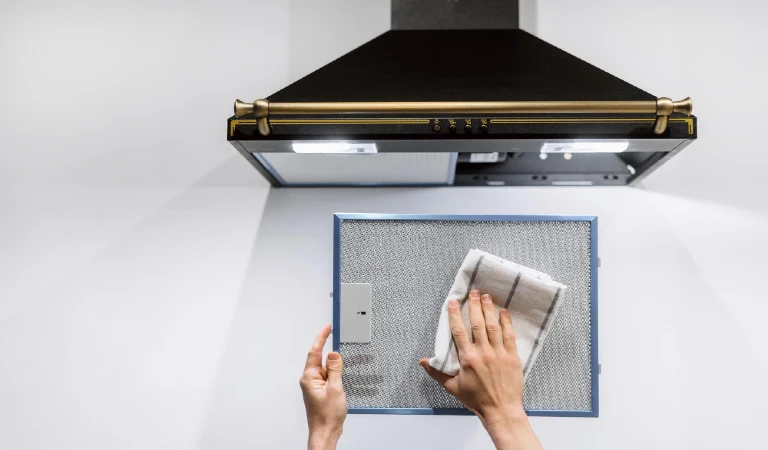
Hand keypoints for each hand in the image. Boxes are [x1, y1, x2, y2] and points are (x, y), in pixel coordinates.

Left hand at [300, 324, 346, 449]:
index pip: (315, 351)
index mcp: (309, 377)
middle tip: (341, 347)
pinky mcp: (320, 392)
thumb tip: (333, 354)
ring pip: (326, 369)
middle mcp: (310, 380)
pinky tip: (342, 380)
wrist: (325, 433)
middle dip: (331, 354)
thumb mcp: (335, 389)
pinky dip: (336, 376)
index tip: (327, 327)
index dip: (321, 337)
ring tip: (344, 376)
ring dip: (335, 368)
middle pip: (320, 359)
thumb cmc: (327, 416)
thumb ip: (334, 369)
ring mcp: (315, 386)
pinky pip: (328, 378)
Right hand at [419, 290, 542, 449]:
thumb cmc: (476, 400)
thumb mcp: (453, 387)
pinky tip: (503, 312)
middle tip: (474, 292)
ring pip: (493, 326)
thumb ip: (437, 372)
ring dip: (489, 310)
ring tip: (486, 296)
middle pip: (477, 324)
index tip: (453, 302)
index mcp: (467, 358)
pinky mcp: (512, 356)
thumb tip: (422, 361)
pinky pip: (509, 335)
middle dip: (475, 306)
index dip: (455, 315)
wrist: (501, 410)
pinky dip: (506, 322)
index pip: (459, 331)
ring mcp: (499, 353)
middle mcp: (483, 352)